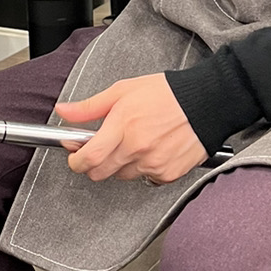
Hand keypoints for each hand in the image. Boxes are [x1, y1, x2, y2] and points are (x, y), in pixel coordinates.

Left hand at [56, 73, 206, 183]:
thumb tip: (64, 111)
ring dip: (121, 165)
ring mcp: (153, 164)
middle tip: (102, 148)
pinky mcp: (168, 174)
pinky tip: (152, 150)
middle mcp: (136, 148)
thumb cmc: (167, 94)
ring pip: (123, 176)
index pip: (88, 158)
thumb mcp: (123, 90)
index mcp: (122, 126)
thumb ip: (90, 106)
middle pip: (100, 173)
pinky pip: (146, 179)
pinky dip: (144, 169)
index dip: (76, 161)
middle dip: (95, 164)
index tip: (76, 156)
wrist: (206, 103)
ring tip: (134, 142)